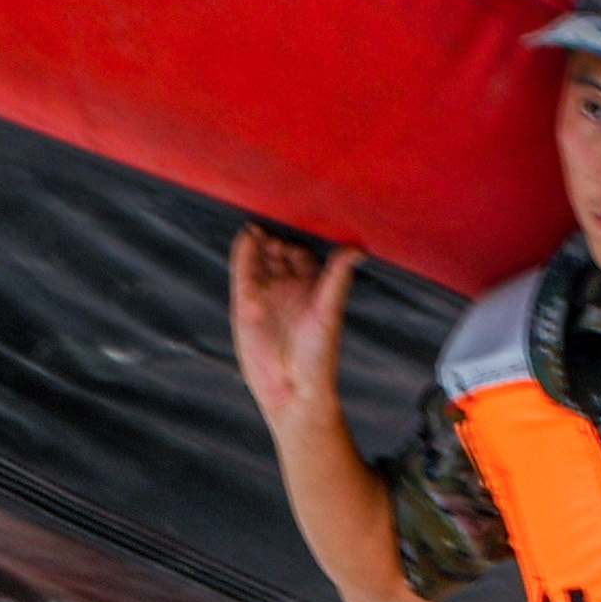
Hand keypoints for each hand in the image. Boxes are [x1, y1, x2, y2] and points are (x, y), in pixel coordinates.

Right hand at [227, 231, 363, 434]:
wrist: (291, 388)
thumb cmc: (318, 356)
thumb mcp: (329, 310)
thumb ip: (337, 277)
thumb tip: (357, 250)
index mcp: (313, 288)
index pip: (305, 254)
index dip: (302, 236)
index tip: (302, 213)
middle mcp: (289, 288)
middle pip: (280, 252)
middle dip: (277, 235)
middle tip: (275, 213)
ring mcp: (267, 294)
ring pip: (260, 258)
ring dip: (259, 240)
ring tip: (259, 223)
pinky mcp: (246, 303)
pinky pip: (243, 271)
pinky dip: (243, 253)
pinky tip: (246, 236)